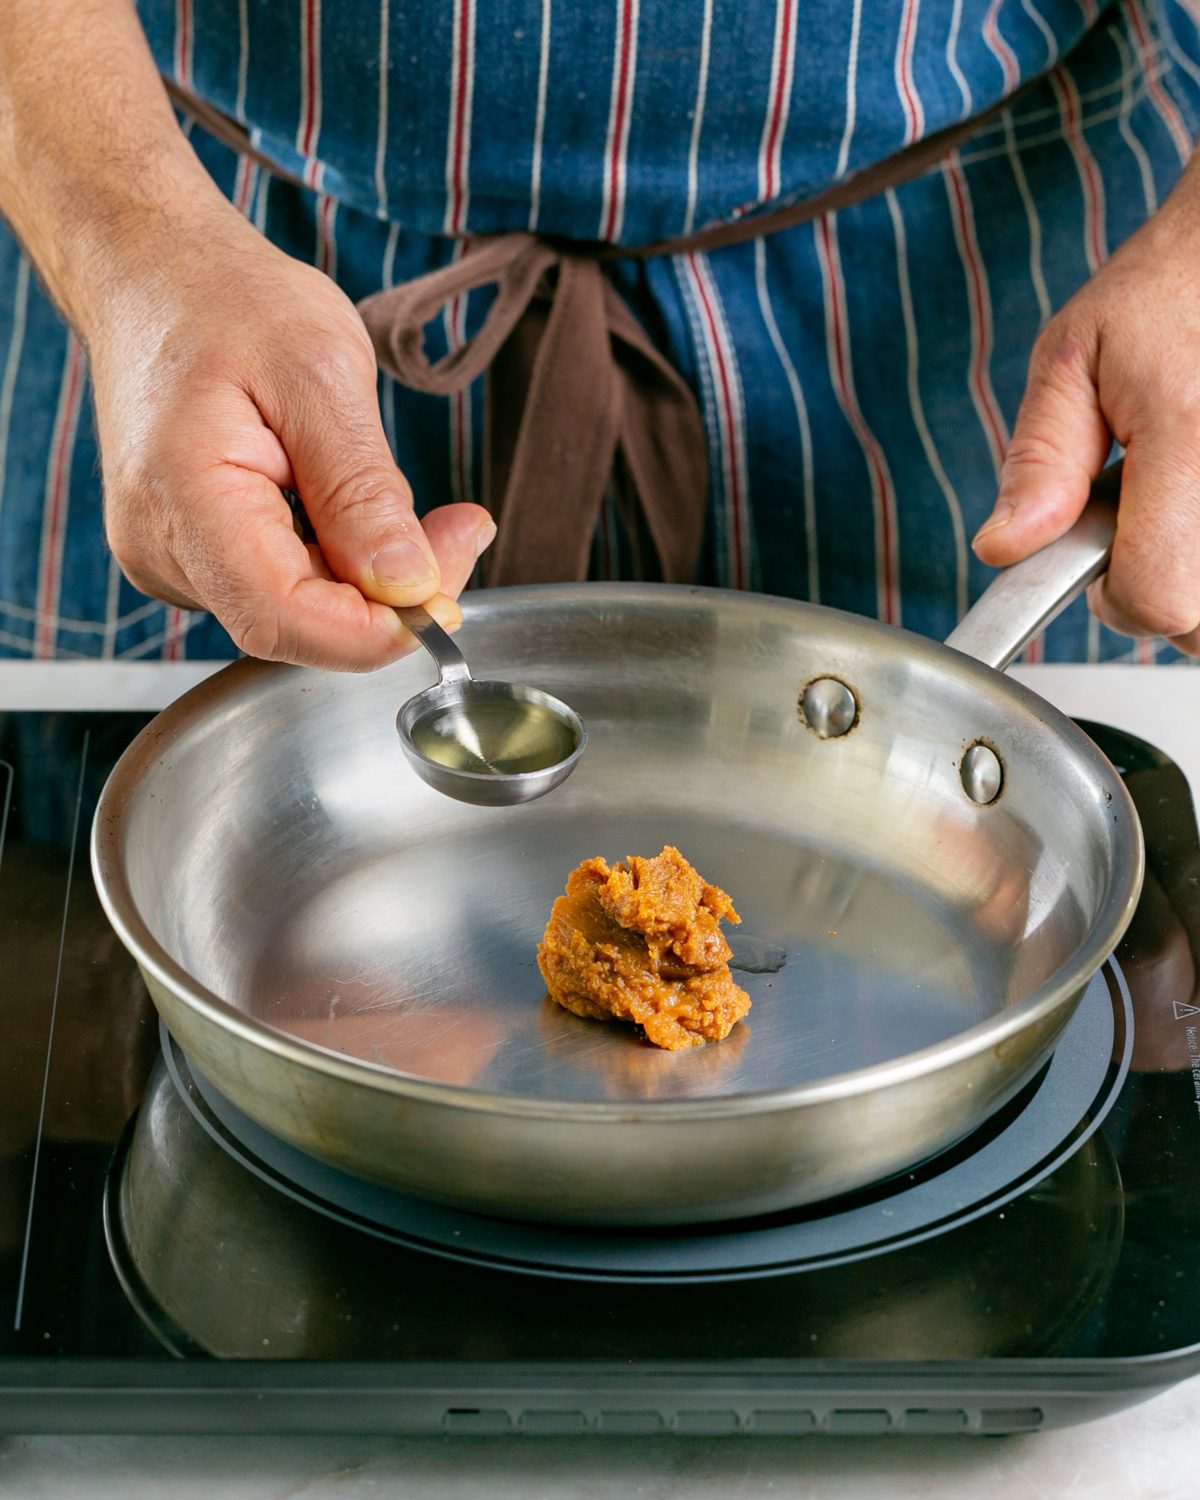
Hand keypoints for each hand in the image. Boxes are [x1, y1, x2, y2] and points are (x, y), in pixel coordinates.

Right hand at [86, 197, 493, 669]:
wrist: (154, 274)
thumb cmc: (228, 302)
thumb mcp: (322, 373)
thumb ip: (362, 489)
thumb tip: (407, 584)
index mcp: (184, 498)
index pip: (283, 619)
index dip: (375, 630)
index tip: (448, 595)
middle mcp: (162, 547)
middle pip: (295, 626)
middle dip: (390, 601)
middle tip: (460, 532)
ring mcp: (170, 558)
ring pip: (295, 615)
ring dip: (369, 583)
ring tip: (416, 512)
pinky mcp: (190, 556)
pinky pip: (280, 589)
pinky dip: (338, 567)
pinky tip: (357, 514)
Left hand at [973, 157, 1199, 652]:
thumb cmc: (1164, 290)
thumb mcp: (1073, 359)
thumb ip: (1039, 461)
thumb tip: (1004, 546)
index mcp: (1190, 438)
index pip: (1158, 597)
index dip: (1113, 601)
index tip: (1094, 568)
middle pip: (1198, 619)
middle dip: (1156, 592)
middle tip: (1137, 528)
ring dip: (1189, 576)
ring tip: (1171, 505)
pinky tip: (1190, 505)